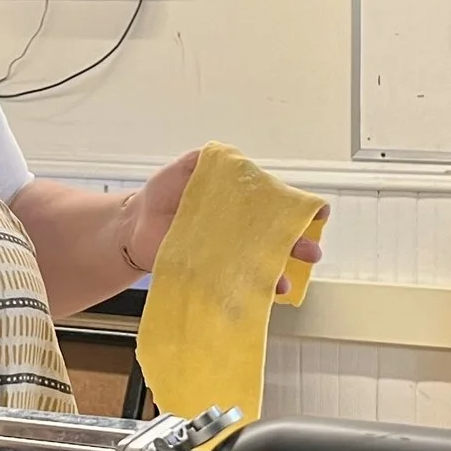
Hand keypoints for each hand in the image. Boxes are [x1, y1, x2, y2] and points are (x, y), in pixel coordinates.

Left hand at [121, 148, 327, 293]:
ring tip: (284, 281)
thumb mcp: (184, 168)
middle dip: (298, 245)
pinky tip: (260, 296)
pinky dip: (251, 292)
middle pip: (277, 238)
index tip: (317, 213)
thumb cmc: (161, 195)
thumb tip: (225, 154)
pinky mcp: (212, 274)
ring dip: (278, 273)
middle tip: (310, 251)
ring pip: (262, 265)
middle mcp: (240, 230)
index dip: (300, 209)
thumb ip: (205, 159)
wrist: (133, 226)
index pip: (277, 205)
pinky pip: (237, 284)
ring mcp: (228, 254)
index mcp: (240, 203)